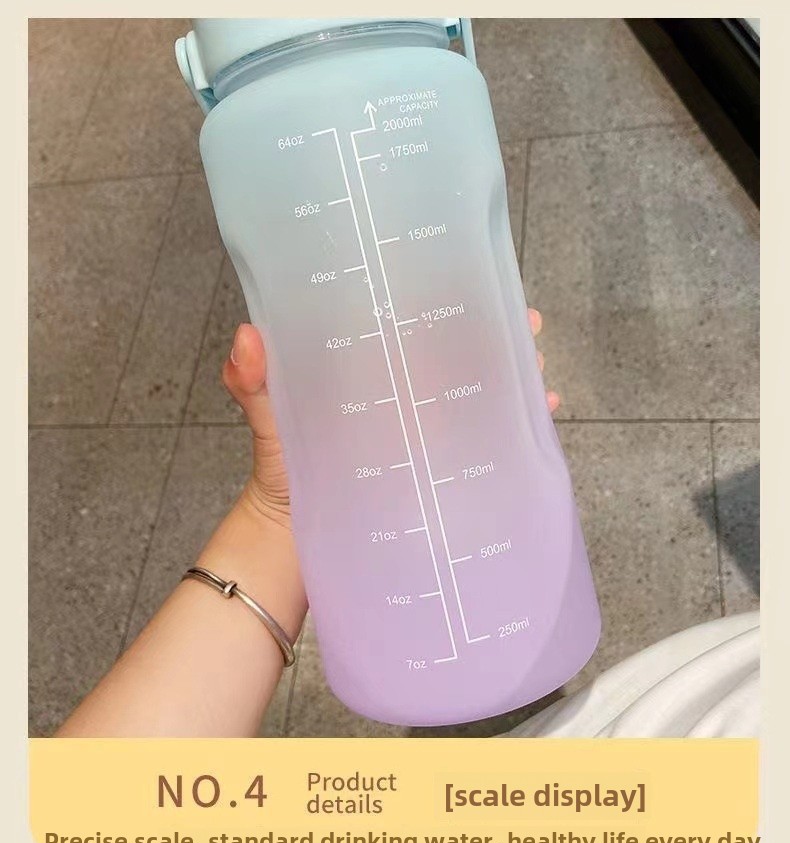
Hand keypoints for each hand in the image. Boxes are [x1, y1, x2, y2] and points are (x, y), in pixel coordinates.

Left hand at [222, 309, 559, 525]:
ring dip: (512, 372)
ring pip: (479, 391)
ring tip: (536, 363)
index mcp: (368, 369)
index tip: (476, 276)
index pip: (411, 323)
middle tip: (525, 322)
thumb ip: (254, 382)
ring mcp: (426, 429)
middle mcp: (404, 392)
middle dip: (494, 331)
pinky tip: (541, 412)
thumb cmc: (281, 472)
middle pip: (457, 352)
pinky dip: (514, 425)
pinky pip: (485, 441)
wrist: (293, 537)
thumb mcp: (269, 420)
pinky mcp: (440, 466)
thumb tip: (247, 337)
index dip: (444, 298)